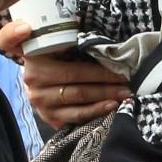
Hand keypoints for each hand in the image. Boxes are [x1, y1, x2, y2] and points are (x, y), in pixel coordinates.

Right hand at [16, 46, 131, 126]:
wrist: (34, 72)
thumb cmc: (51, 53)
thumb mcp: (55, 43)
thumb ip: (71, 42)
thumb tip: (106, 49)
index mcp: (37, 64)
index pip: (74, 71)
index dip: (100, 73)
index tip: (122, 70)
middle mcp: (36, 87)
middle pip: (79, 90)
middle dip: (107, 88)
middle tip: (127, 86)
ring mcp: (41, 105)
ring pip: (78, 106)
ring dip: (104, 101)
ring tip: (122, 96)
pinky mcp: (48, 118)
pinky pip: (75, 118)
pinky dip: (94, 113)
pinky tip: (109, 107)